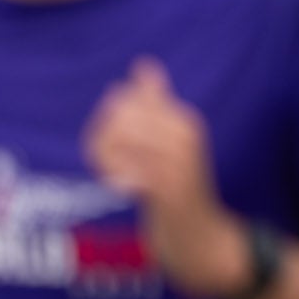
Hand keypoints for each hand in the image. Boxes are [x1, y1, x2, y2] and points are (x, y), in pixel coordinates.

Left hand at [83, 58, 248, 298]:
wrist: (199, 234)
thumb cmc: (177, 187)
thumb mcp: (168, 140)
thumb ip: (155, 103)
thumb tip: (142, 64)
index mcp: (183, 119)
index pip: (123, 99)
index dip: (104, 121)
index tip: (108, 145)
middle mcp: (184, 134)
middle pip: (116, 117)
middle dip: (99, 140)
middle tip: (106, 163)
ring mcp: (177, 160)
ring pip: (115, 140)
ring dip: (105, 161)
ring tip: (113, 176)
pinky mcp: (167, 189)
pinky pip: (124, 171)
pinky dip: (114, 179)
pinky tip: (120, 188)